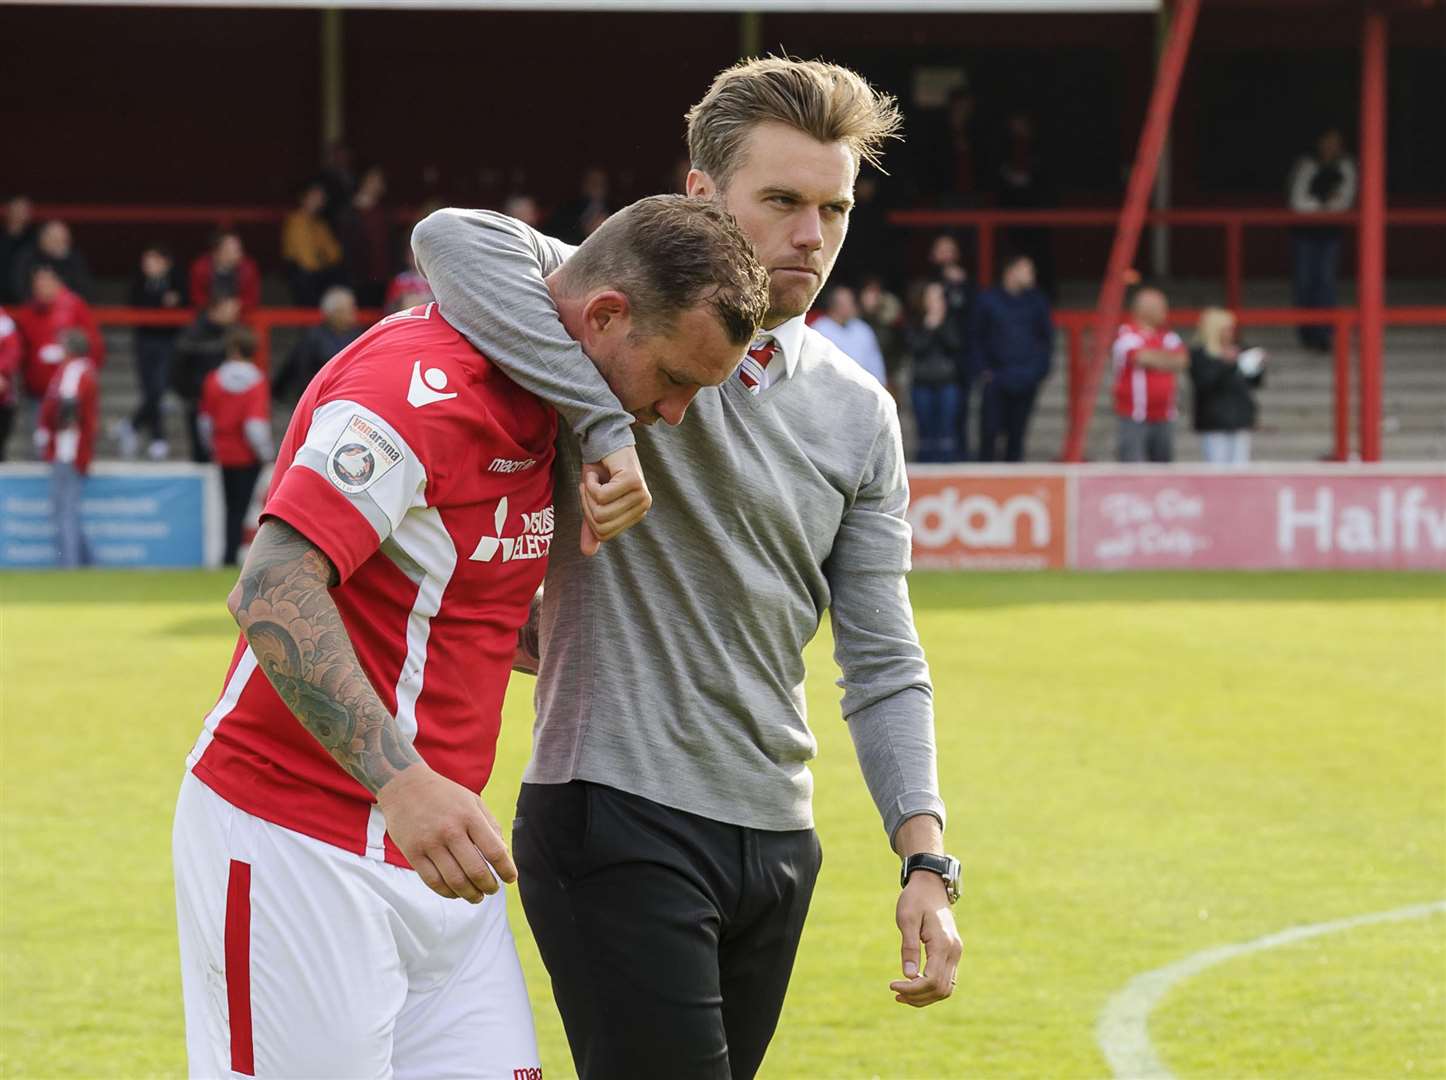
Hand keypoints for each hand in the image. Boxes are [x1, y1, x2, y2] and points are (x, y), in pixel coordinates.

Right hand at [375, 763, 516, 902]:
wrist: (404, 785)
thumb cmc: (444, 795)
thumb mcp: (472, 801)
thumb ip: (490, 825)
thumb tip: (504, 853)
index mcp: (469, 816)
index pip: (494, 851)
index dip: (506, 869)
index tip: (510, 879)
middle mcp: (450, 830)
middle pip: (476, 870)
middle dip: (489, 886)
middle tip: (492, 890)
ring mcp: (430, 843)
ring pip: (454, 881)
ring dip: (470, 894)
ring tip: (477, 896)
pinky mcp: (413, 853)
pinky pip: (433, 881)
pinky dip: (447, 892)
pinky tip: (455, 893)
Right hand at [578, 444, 651, 555]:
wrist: (602, 440)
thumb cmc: (599, 470)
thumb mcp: (594, 501)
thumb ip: (592, 526)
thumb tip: (588, 553)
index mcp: (636, 514)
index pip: (604, 534)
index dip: (588, 517)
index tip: (589, 496)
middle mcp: (643, 506)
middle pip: (601, 524)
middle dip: (586, 505)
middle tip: (588, 486)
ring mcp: (641, 494)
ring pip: (601, 511)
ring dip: (587, 494)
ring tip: (593, 479)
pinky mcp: (633, 482)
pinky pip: (601, 496)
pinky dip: (590, 484)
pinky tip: (596, 472)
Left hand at [890, 872, 962, 1006]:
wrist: (932, 886)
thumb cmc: (915, 899)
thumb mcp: (906, 919)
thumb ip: (909, 947)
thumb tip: (908, 976)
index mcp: (942, 943)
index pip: (931, 980)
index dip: (912, 990)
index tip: (892, 985)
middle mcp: (953, 952)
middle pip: (940, 989)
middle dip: (917, 997)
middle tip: (895, 992)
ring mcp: (955, 953)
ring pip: (946, 989)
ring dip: (925, 996)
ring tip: (902, 994)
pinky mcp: (953, 954)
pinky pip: (946, 980)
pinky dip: (931, 989)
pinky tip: (913, 986)